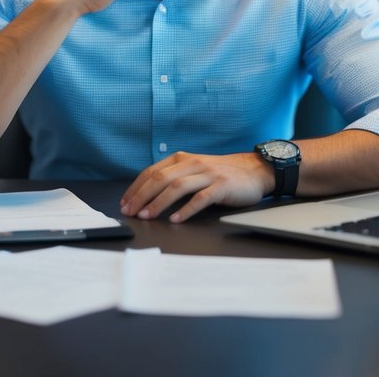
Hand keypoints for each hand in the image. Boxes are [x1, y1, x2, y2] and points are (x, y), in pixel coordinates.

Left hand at [120, 151, 273, 222]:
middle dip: (141, 196)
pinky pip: (200, 198)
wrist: (254, 170)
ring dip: (159, 202)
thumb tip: (146, 196)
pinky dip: (185, 210)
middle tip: (130, 212)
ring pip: (177, 187)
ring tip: (147, 216)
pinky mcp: (221, 186)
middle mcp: (192, 163)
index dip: (135, 188)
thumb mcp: (194, 170)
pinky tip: (175, 220)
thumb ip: (174, 177)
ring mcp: (207, 174)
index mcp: (181, 159)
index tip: (124, 202)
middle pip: (160, 179)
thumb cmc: (220, 174)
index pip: (151, 172)